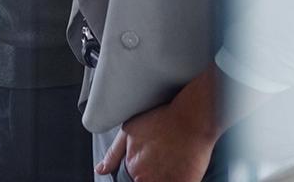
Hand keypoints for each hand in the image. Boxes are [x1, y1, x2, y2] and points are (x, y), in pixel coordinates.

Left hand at [97, 87, 221, 181]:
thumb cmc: (163, 120)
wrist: (192, 117)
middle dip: (151, 176)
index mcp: (132, 169)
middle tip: (161, 161)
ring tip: (170, 164)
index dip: (136, 177)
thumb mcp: (130, 130)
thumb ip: (113, 153)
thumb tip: (100, 170)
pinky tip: (179, 170)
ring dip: (163, 177)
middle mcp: (147, 179)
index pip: (129, 181)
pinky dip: (177, 180)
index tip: (146, 170)